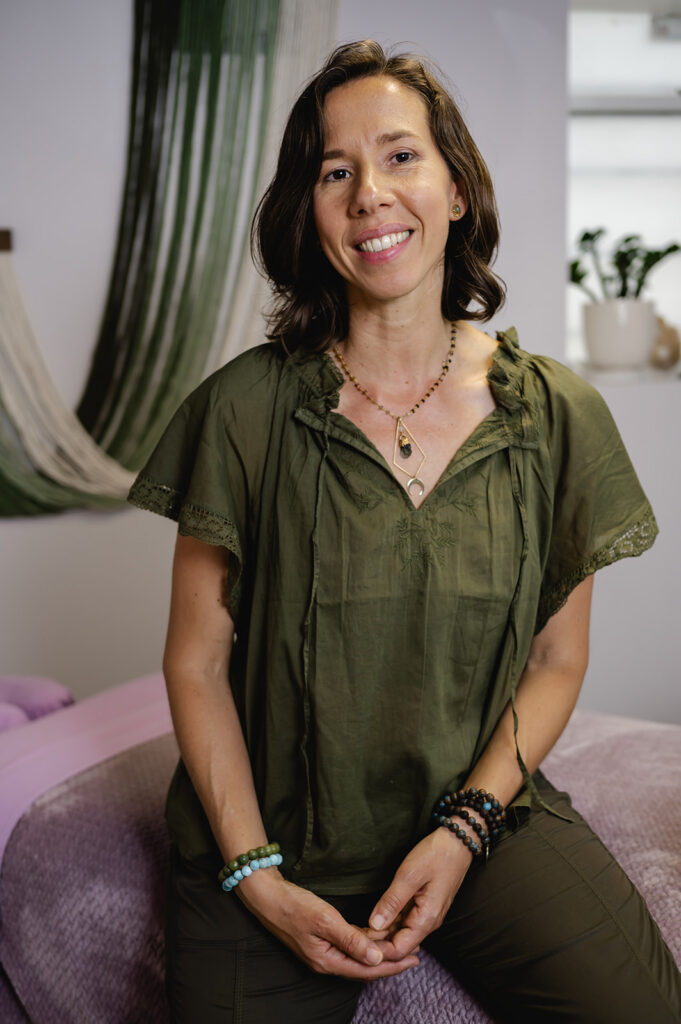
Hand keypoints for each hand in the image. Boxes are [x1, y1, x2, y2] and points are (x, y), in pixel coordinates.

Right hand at [237, 870, 418, 979]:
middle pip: (365, 966)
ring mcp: (323, 951)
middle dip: (390, 960)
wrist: (266, 896)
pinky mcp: (321, 939)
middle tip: (415, 952)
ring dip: (379, 950)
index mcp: (327, 961)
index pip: (367, 970)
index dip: (392, 966)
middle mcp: (326, 961)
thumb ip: (351, 940)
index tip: (413, 959)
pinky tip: (377, 934)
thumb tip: (377, 959)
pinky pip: (349, 945)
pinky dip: (366, 941)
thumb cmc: (293, 906)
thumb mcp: (324, 920)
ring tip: (402, 941)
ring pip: (358, 955)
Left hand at [367, 826, 473, 960]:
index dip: (377, 949)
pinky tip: (373, 919)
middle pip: (398, 945)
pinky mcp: (423, 906)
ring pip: (400, 934)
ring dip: (381, 934)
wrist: (457, 842)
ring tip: (357, 929)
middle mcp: (427, 923)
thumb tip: (374, 925)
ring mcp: (426, 915)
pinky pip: (404, 922)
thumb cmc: (436, 855)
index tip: (356, 942)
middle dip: (376, 944)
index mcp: (426, 919)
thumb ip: (392, 901)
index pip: (399, 950)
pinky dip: (388, 923)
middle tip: (350, 935)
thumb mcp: (410, 875)